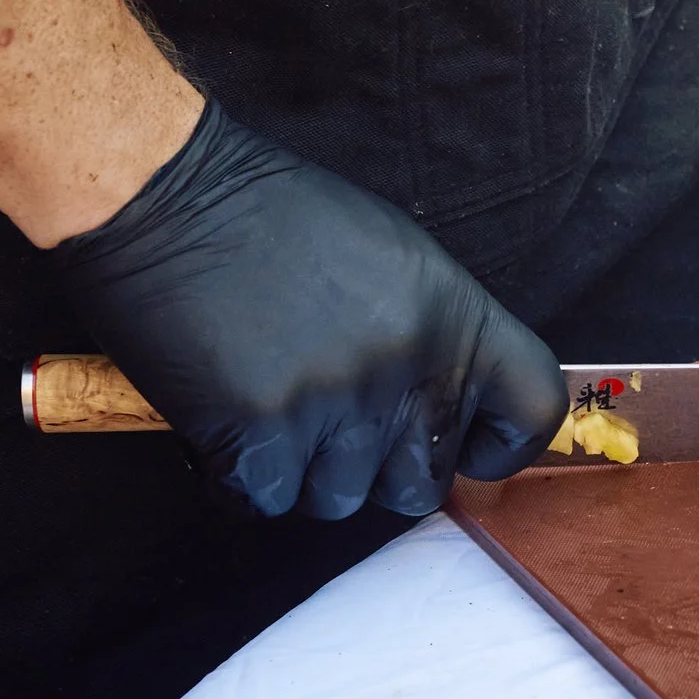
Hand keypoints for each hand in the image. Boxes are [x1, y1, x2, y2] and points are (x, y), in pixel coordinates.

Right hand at [52, 103, 566, 518]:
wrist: (166, 196)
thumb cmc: (275, 216)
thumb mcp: (395, 257)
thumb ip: (434, 335)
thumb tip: (447, 411)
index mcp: (454, 315)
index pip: (532, 410)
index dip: (502, 446)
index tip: (466, 449)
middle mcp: (407, 367)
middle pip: (421, 483)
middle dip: (378, 468)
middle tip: (331, 422)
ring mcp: (335, 406)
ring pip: (339, 499)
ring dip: (303, 471)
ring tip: (269, 401)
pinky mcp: (258, 436)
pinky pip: (266, 502)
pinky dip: (241, 478)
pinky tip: (226, 421)